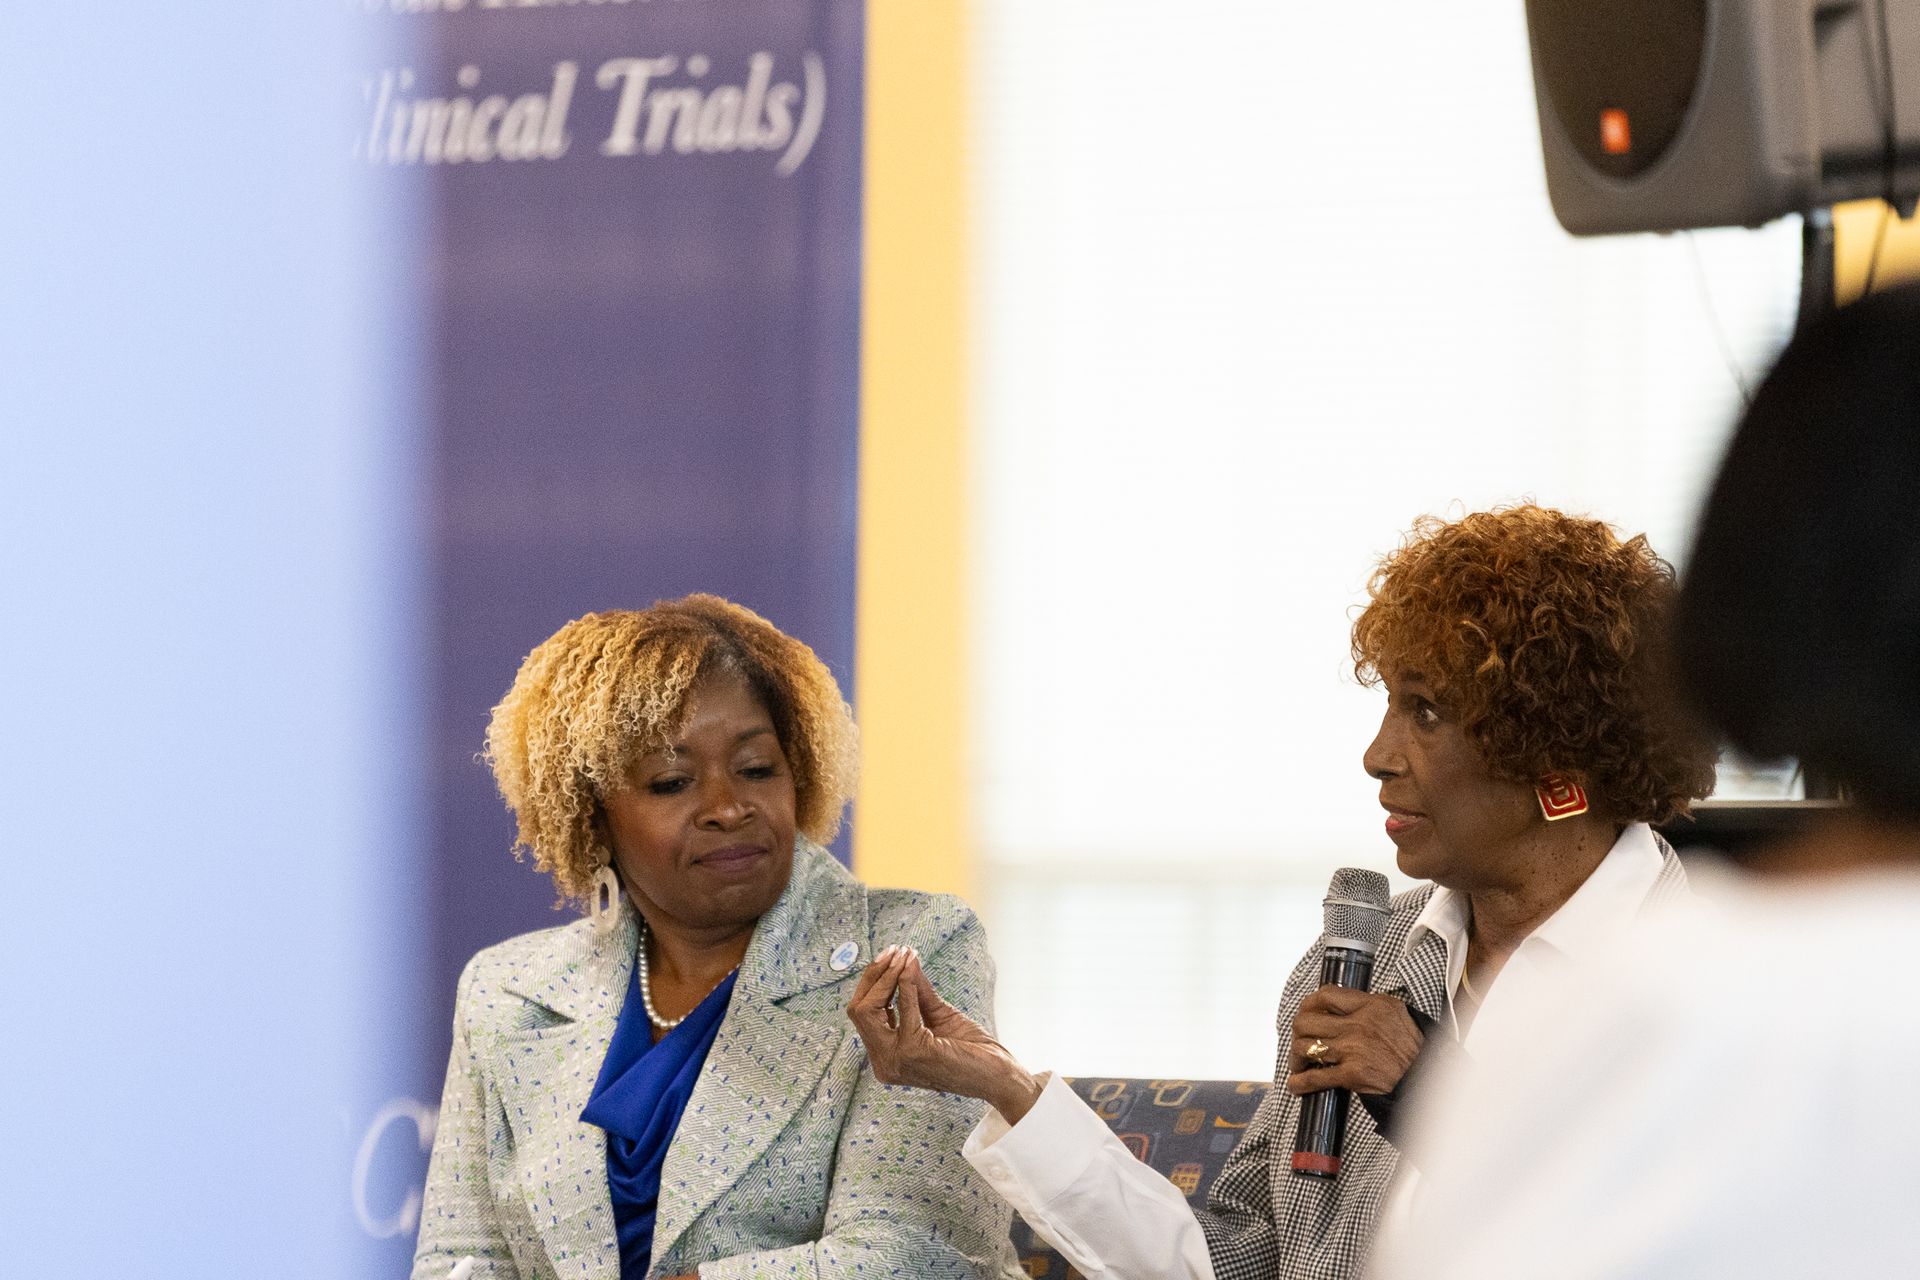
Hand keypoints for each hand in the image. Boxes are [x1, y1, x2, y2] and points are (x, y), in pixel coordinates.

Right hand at [846, 945, 1043, 1121]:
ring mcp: (896, 1060)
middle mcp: (885, 1063)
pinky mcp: (913, 1052)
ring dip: (889, 976)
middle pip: (858, 1012)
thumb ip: (917, 990)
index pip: (862, 1015)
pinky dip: (906, 984)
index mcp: (886, 1057)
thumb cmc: (970, 1050)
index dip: (872, 983)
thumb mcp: (937, 1014)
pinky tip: (913, 968)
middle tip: (893, 951)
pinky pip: (902, 1008)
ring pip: (870, 1010)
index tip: (889, 957)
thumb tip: (904, 959)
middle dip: (875, 976)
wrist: (997, 1075)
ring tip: (903, 954)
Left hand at [1286, 987, 1423, 1097]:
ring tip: (1300, 1064)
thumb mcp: (1396, 1014)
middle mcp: (1360, 1024)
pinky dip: (1300, 1083)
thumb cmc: (1414, 1049)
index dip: (1308, 1004)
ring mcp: (1354, 1049)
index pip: (1326, 995)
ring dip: (1297, 1058)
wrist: (1427, 1079)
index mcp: (1371, 1005)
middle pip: (1307, 1021)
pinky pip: (1315, 1077)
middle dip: (1298, 1033)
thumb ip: (1368, 1005)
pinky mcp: (1352, 1074)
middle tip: (1300, 1041)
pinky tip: (1297, 1085)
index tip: (1306, 1012)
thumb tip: (1341, 1003)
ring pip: (1306, 1047)